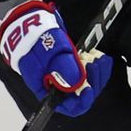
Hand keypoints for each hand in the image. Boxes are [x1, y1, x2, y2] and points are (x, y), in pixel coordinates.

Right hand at [0, 1, 112, 117]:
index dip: (82, 100)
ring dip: (97, 73)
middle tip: (94, 63)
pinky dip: (97, 66)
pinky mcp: (72, 66)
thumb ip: (63, 69)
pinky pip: (89, 73)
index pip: (69, 107)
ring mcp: (66, 76)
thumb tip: (78, 84)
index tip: (90, 88)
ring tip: (97, 57)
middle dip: (93, 81)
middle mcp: (58, 87)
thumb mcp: (49, 53)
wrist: (30, 23)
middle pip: (83, 95)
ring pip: (89, 84)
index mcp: (48, 90)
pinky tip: (100, 57)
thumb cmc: (35, 39)